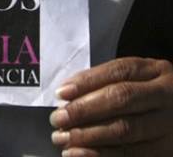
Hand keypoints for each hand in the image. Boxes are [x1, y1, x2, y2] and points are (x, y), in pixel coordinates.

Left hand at [50, 57, 172, 155]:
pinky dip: (102, 156)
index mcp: (157, 71)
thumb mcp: (139, 81)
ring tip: (64, 139)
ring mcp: (170, 126)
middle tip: (58, 119)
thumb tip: (68, 94)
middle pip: (121, 99)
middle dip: (85, 109)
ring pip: (125, 129)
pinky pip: (132, 156)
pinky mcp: (167, 152)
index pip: (118, 71)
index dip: (88, 81)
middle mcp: (166, 96)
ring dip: (89, 135)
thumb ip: (109, 82)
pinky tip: (80, 155)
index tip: (62, 93)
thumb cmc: (150, 99)